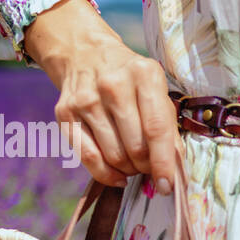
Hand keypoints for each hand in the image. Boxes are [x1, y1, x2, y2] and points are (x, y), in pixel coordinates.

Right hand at [24, 0, 180, 192]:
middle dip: (147, 167)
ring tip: (134, 164)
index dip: (163, 163)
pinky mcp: (65, 113)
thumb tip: (173, 170)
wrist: (86, 53)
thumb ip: (168, 127)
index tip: (168, 186)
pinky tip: (118, 175)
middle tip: (150, 167)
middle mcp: (113, 85)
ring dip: (129, 170)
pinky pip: (88, 157)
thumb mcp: (157, 90)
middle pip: (135, 147)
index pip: (156, 129)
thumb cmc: (131, 79)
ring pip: (113, 156)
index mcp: (144, 75)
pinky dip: (107, 174)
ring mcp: (86, 99)